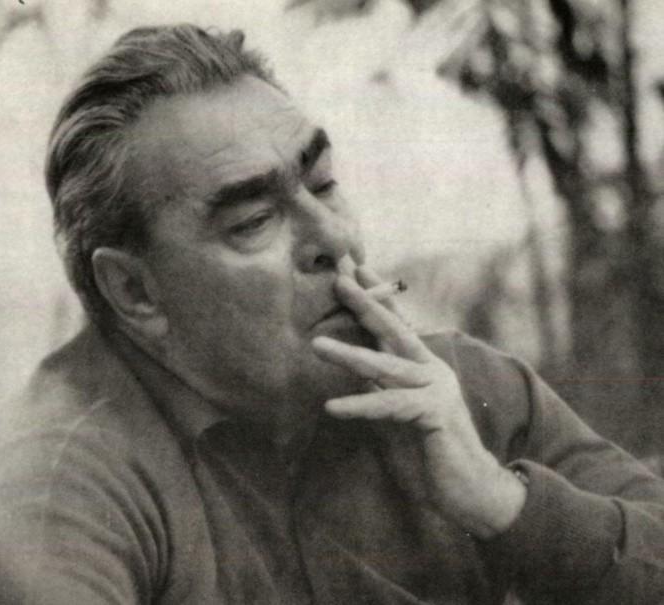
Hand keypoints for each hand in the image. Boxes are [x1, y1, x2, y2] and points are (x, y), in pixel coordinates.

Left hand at [312, 266, 525, 538]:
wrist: (468, 490)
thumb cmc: (429, 454)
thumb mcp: (395, 415)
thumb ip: (379, 388)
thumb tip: (355, 368)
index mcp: (422, 367)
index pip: (396, 324)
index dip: (376, 296)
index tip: (354, 269)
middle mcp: (432, 370)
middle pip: (393, 329)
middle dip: (365, 303)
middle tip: (339, 280)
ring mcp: (436, 388)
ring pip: (385, 366)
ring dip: (349, 355)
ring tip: (316, 345)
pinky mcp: (436, 412)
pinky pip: (389, 405)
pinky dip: (360, 405)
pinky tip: (332, 406)